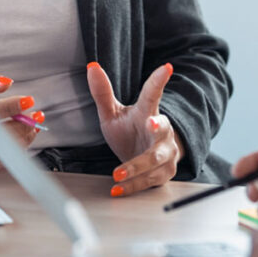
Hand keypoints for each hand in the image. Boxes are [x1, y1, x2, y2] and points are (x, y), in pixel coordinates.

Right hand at [0, 71, 41, 178]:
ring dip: (25, 138)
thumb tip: (6, 82)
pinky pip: (2, 165)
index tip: (28, 101)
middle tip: (34, 116)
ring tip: (31, 127)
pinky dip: (16, 152)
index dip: (12, 106)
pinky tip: (21, 140)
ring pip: (4, 151)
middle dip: (24, 124)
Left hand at [86, 61, 182, 196]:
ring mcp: (166, 152)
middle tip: (151, 123)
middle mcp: (162, 131)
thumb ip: (103, 92)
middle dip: (158, 127)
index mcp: (148, 112)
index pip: (153, 94)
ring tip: (117, 174)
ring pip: (155, 159)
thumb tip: (91, 67)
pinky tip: (118, 189)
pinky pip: (150, 180)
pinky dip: (133, 186)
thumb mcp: (113, 113)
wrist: (145, 157)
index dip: (159, 81)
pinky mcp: (165, 172)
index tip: (166, 68)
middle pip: (162, 129)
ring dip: (136, 167)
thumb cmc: (130, 131)